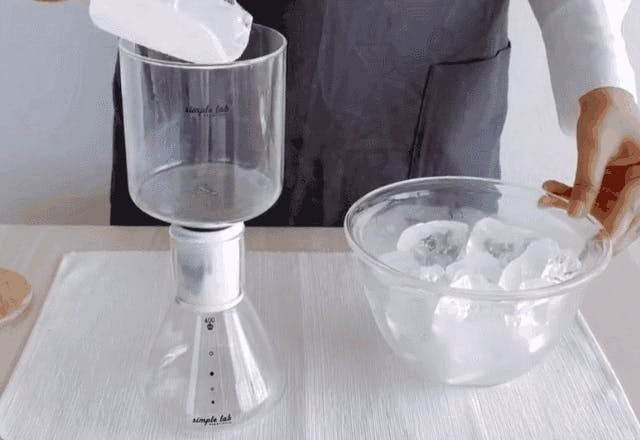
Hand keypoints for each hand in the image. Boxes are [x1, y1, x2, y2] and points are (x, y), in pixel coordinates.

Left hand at [541, 87, 639, 252]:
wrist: (599, 101)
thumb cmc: (604, 116)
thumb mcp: (593, 148)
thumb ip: (586, 182)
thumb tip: (575, 215)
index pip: (635, 202)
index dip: (617, 223)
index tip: (603, 241)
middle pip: (625, 215)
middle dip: (598, 228)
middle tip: (580, 245)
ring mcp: (626, 185)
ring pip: (603, 209)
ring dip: (574, 207)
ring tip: (547, 198)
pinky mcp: (611, 185)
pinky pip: (591, 199)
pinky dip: (569, 197)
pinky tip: (547, 192)